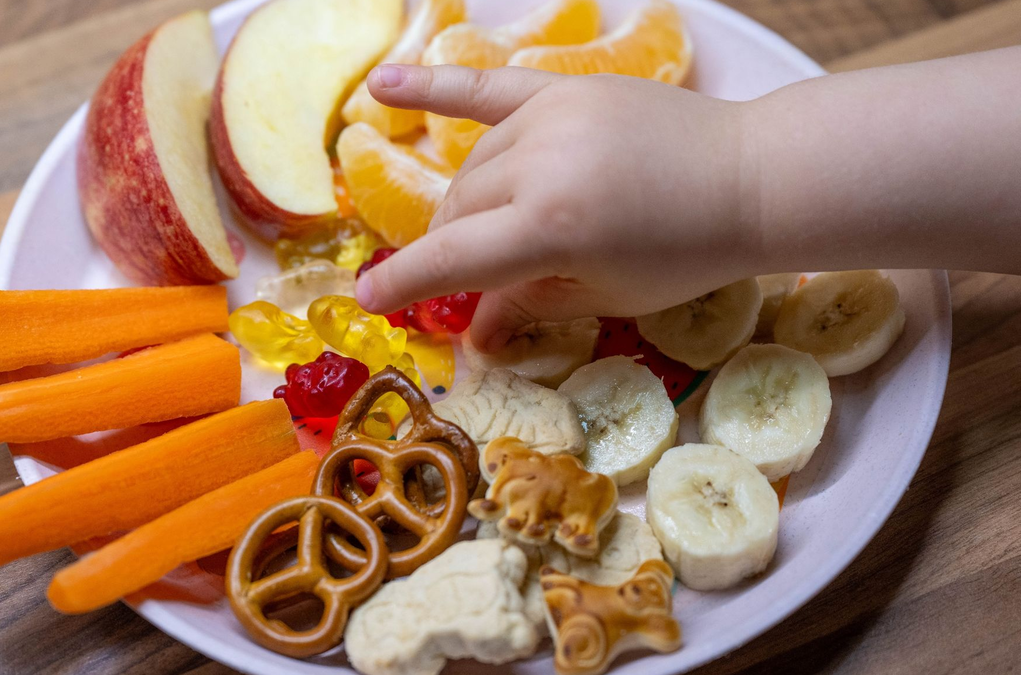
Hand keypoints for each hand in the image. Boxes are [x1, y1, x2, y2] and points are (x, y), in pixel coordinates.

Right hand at [354, 64, 758, 350]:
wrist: (752, 176)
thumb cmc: (685, 253)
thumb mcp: (605, 295)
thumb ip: (528, 306)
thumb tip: (474, 337)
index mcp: (552, 227)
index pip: (455, 259)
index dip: (407, 285)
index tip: (368, 302)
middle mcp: (540, 164)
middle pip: (460, 212)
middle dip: (457, 251)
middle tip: (479, 280)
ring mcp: (549, 118)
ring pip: (473, 168)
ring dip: (470, 206)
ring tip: (497, 231)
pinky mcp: (564, 90)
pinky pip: (486, 88)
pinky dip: (431, 88)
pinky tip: (379, 89)